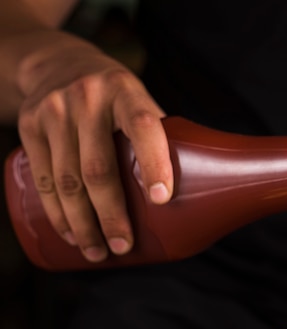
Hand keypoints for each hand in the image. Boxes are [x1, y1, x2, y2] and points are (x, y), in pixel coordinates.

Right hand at [17, 33, 172, 261]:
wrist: (58, 63)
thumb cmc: (117, 98)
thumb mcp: (140, 102)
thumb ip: (162, 140)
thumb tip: (200, 194)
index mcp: (127, 92)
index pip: (144, 126)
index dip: (154, 163)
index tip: (162, 199)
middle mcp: (88, 99)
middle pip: (98, 167)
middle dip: (111, 215)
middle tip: (123, 247)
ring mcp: (55, 111)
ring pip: (67, 180)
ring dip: (82, 224)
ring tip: (97, 251)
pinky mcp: (30, 125)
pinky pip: (43, 178)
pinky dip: (57, 213)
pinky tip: (70, 234)